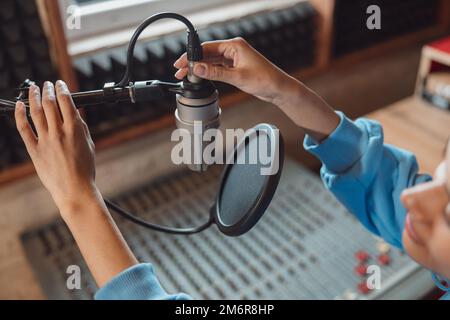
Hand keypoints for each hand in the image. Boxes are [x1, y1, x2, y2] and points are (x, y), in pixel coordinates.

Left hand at [15, 81, 96, 211]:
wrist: (74, 189)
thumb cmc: (85, 169)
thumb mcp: (89, 144)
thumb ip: (82, 127)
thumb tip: (75, 113)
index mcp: (75, 129)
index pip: (66, 101)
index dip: (62, 88)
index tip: (60, 83)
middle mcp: (59, 132)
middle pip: (50, 103)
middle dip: (48, 89)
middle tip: (47, 84)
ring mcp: (45, 140)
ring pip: (36, 112)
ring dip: (34, 97)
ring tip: (34, 88)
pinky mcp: (34, 150)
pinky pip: (24, 128)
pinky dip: (20, 114)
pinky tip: (19, 105)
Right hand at [174, 37, 339, 141]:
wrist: (278, 89)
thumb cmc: (264, 80)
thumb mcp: (237, 77)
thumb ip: (215, 73)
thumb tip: (197, 68)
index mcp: (235, 46)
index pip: (207, 47)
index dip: (192, 55)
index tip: (181, 62)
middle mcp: (234, 49)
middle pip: (207, 54)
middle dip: (193, 62)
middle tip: (179, 70)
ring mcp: (235, 58)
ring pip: (212, 61)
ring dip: (200, 68)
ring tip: (186, 75)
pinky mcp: (236, 67)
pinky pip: (218, 67)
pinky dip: (208, 72)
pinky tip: (200, 77)